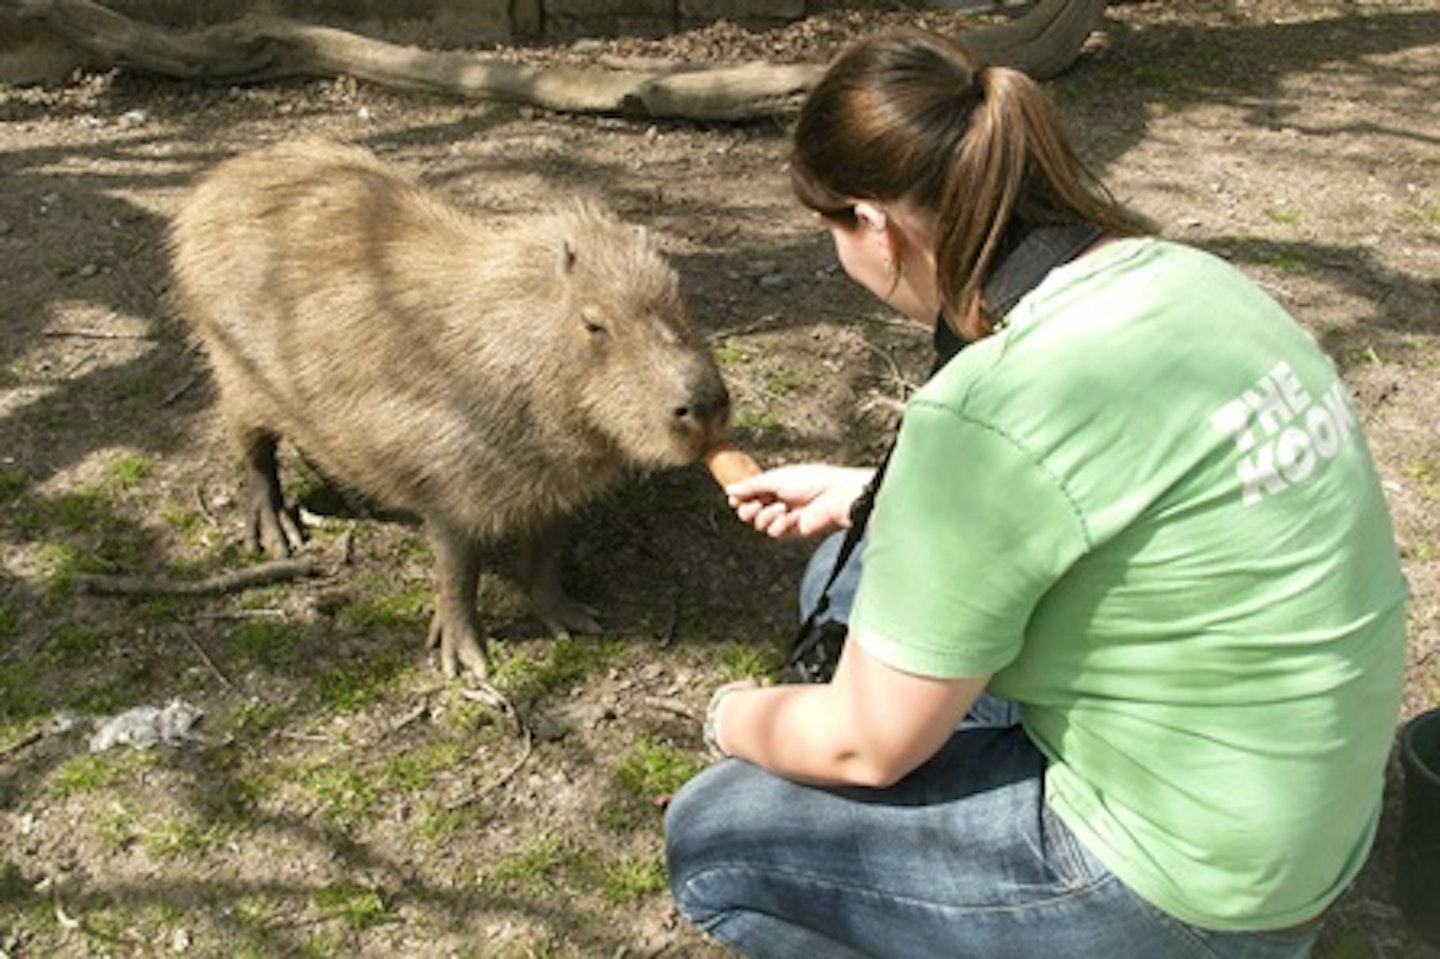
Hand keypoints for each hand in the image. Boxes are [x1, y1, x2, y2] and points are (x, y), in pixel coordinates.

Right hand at [724, 464, 873, 538]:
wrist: (833, 495)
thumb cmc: (809, 480)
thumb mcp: (775, 478)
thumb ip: (750, 486)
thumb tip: (729, 490)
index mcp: (773, 485)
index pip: (748, 494)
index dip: (739, 498)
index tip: (734, 498)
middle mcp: (777, 501)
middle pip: (748, 513)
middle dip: (747, 510)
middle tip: (753, 506)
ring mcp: (784, 517)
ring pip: (759, 524)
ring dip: (767, 516)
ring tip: (782, 507)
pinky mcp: (792, 530)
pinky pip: (774, 532)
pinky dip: (781, 525)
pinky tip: (794, 517)